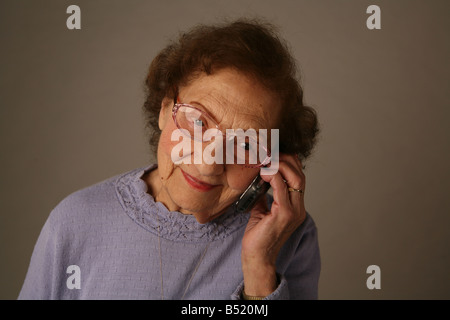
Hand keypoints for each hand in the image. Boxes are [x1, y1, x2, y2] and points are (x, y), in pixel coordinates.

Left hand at [241, 153, 305, 296]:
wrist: (256, 257)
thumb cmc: (258, 236)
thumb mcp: (261, 210)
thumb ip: (263, 195)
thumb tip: (257, 180)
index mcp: (296, 207)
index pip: (299, 178)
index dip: (290, 163)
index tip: (275, 153)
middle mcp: (299, 208)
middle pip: (300, 175)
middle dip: (287, 160)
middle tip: (271, 153)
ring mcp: (294, 212)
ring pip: (295, 178)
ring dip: (280, 165)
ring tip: (267, 160)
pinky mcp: (284, 214)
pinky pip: (280, 188)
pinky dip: (272, 176)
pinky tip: (263, 172)